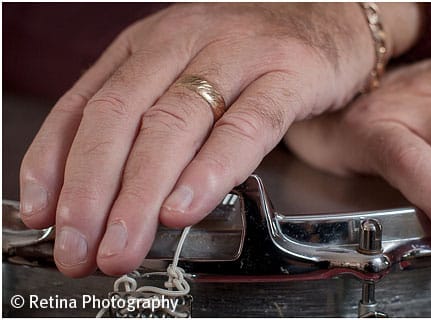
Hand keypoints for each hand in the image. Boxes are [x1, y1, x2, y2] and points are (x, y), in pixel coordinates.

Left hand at [19, 3, 420, 276]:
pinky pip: (246, 125)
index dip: (55, 163)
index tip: (44, 216)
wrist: (330, 24)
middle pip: (122, 117)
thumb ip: (148, 127)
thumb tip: (100, 196)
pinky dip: (212, 169)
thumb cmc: (253, 61)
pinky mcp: (286, 73)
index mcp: (148, 46)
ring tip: (125, 243)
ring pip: (175, 123)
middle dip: (93, 190)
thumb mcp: (185, 82)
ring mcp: (236, 54)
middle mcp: (183, 42)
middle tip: (81, 248)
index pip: (84, 104)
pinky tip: (186, 207)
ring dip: (142, 191)